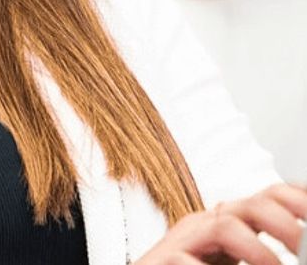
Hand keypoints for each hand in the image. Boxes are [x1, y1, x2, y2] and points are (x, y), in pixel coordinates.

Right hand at [134, 184, 306, 264]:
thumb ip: (265, 257)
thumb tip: (305, 254)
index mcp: (231, 223)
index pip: (269, 197)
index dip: (298, 198)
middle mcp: (209, 225)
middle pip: (253, 204)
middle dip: (286, 224)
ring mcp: (185, 240)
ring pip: (225, 224)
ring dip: (259, 251)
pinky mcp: (163, 259)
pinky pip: (186, 258)